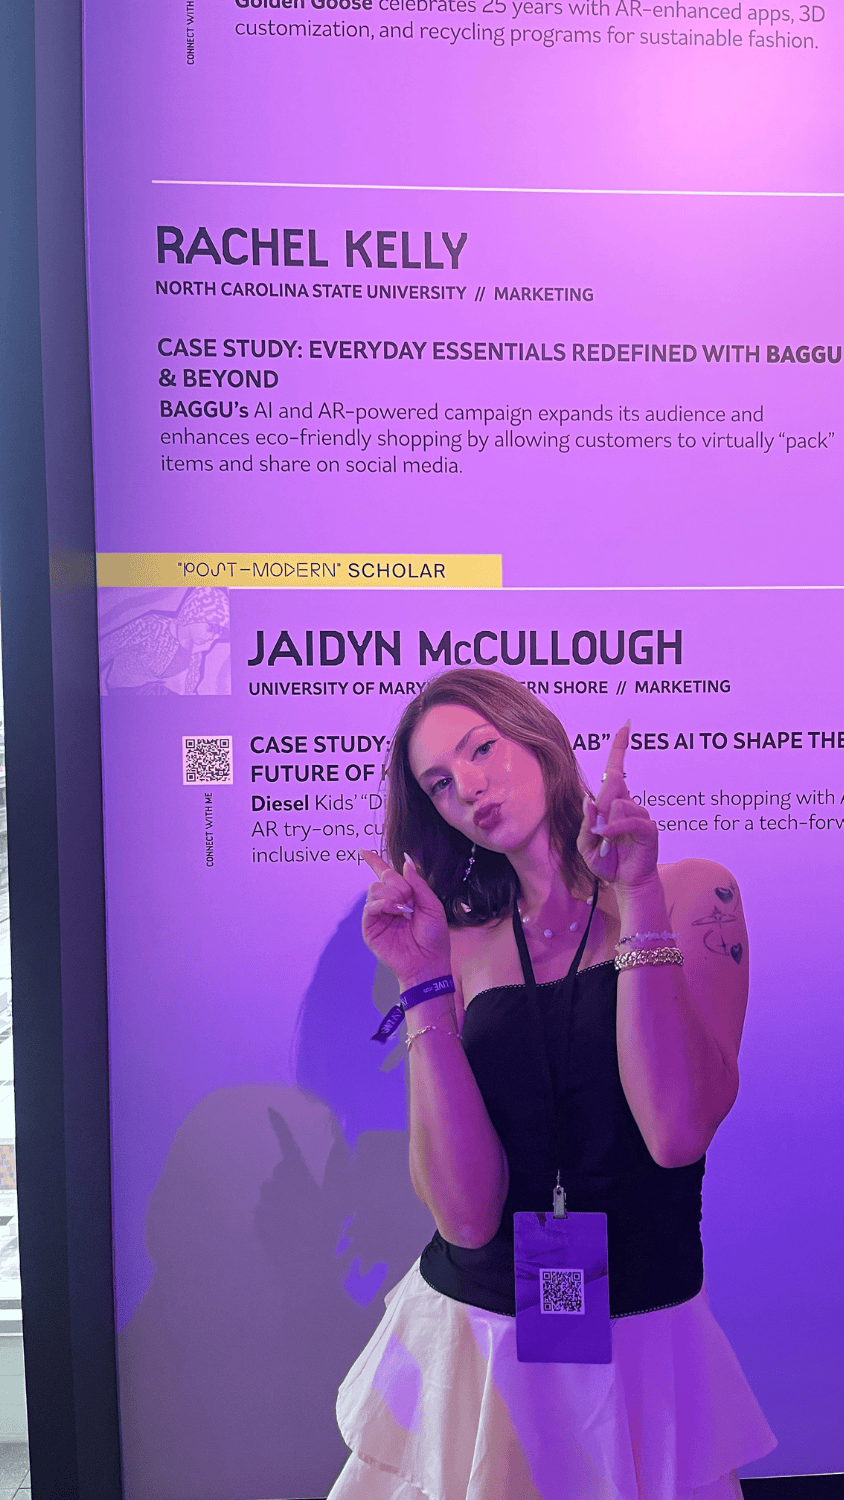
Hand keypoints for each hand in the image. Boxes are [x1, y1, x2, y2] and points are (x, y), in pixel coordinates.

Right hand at [360, 851, 451, 989]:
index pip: (385, 875)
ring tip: (404, 910)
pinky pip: (370, 907)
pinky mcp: (370, 928)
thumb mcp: (432, 905)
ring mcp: (378, 915)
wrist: (428, 962)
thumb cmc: (434, 937)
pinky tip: (395, 911)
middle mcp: (388, 903)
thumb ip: (418, 883)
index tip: (363, 851)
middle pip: (382, 878)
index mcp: (403, 896)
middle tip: (410, 900)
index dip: (375, 862)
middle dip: (398, 884)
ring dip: (392, 895)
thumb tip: (405, 862)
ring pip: (374, 889)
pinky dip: (383, 905)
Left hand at [577, 724, 658, 890]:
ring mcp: (640, 814)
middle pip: (612, 785)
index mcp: (613, 803)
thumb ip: (586, 823)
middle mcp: (628, 804)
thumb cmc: (607, 863)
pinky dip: (614, 829)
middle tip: (599, 834)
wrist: (627, 884)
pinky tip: (608, 840)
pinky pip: (628, 819)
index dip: (620, 747)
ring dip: (606, 826)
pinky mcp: (648, 827)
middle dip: (600, 808)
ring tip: (608, 846)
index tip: (625, 726)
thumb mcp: (586, 845)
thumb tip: (589, 801)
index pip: (616, 770)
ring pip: (618, 803)